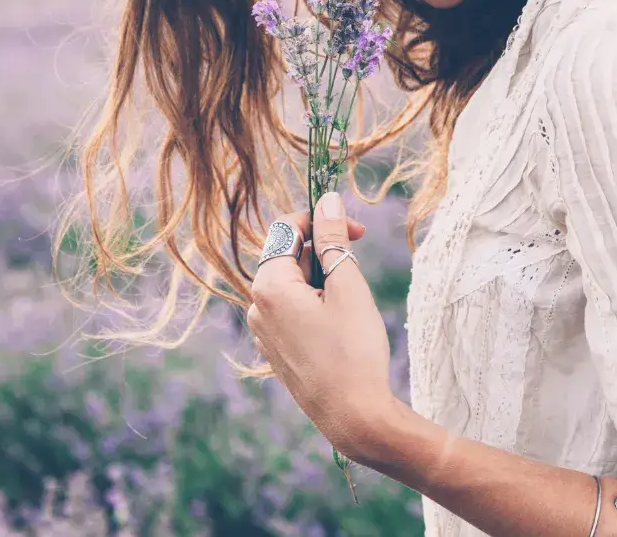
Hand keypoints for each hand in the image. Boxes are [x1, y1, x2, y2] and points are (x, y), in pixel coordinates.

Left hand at [248, 191, 398, 461]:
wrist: (354, 417)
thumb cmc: (353, 349)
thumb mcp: (347, 285)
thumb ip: (333, 238)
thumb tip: (328, 199)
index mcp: (268, 286)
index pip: (287, 229)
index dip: (321, 219)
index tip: (356, 229)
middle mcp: (257, 307)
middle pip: (289, 256)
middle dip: (323, 249)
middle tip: (359, 257)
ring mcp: (264, 332)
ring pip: (292, 284)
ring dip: (321, 276)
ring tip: (352, 296)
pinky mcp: (277, 350)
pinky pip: (292, 310)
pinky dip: (315, 301)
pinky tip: (340, 320)